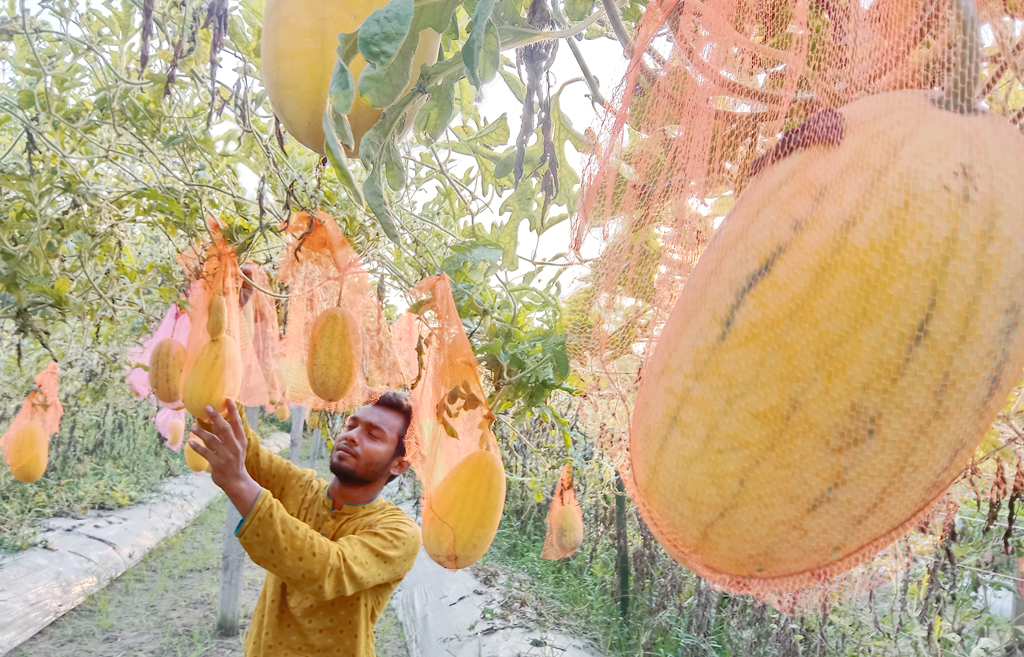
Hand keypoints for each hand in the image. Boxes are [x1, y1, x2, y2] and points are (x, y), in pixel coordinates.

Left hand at [189, 399, 261, 516]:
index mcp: (240, 441)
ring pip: (212, 439)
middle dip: (215, 416)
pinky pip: (205, 452)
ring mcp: (226, 455)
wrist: (236, 481)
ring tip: (193, 426)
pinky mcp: (217, 463)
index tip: (228, 399)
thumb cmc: (235, 462)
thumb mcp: (237, 448)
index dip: (233, 411)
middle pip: (224, 428)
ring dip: (201, 431)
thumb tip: (217, 421)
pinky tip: (190, 442)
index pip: (237, 423)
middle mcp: (234, 446)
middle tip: (206, 407)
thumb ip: (229, 435)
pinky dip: (197, 447)